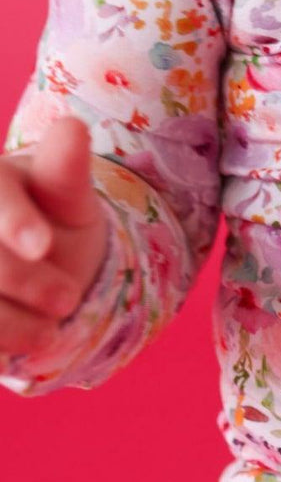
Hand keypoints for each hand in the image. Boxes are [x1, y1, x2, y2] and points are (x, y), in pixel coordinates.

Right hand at [0, 115, 108, 354]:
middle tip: (69, 300)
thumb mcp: (67, 198)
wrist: (36, 268)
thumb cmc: (52, 221)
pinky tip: (12, 352)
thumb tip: (72, 128)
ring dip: (5, 321)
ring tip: (50, 334)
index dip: (13, 218)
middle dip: (22, 278)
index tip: (42, 244)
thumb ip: (65, 170)